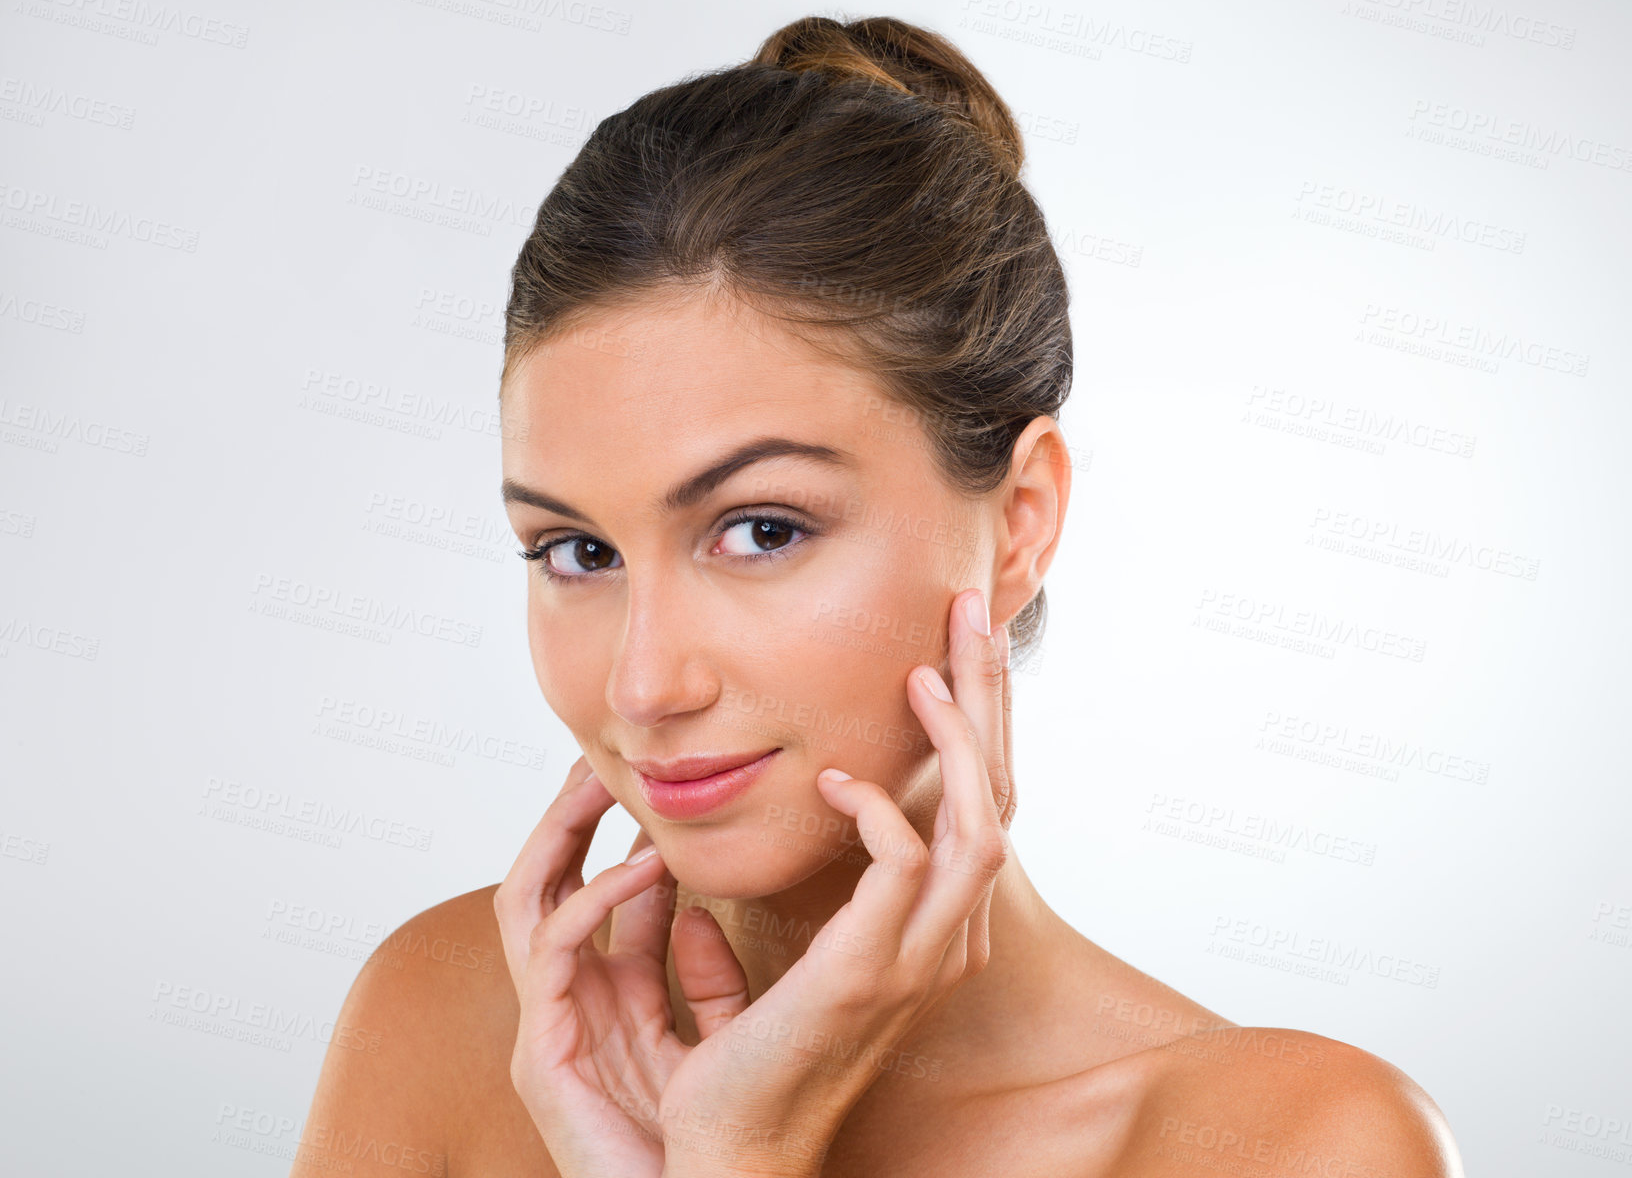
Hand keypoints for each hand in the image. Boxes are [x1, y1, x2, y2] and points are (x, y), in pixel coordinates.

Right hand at [492, 757, 684, 1177]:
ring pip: (524, 899)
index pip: (602, 899)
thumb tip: (697, 908)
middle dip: (570, 816)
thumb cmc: (708, 1139)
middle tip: (605, 760)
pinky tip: (642, 868)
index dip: (621, 836)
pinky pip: (549, 951)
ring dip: (561, 835)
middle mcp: (568, 1006)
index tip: (655, 785)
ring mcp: (547, 1026)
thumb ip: (707, 978)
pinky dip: (592, 899)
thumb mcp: (714, 1035)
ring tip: (602, 784)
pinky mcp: (540, 1052)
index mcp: (608, 1002)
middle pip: (546, 883)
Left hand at [493, 586, 1014, 1177]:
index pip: (984, 803)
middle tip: (969, 612)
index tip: (949, 650)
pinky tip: (834, 778)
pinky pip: (910, 861)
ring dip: (960, 736)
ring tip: (923, 669)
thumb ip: (827, 880)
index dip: (977, 723)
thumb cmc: (758, 1049)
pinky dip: (880, 807)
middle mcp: (945, 938)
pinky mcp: (870, 968)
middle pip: (1003, 794)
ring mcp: (918, 957)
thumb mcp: (805, 945)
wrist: (732, 1147)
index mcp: (931, 929)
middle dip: (989, 697)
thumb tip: (810, 799)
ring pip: (984, 819)